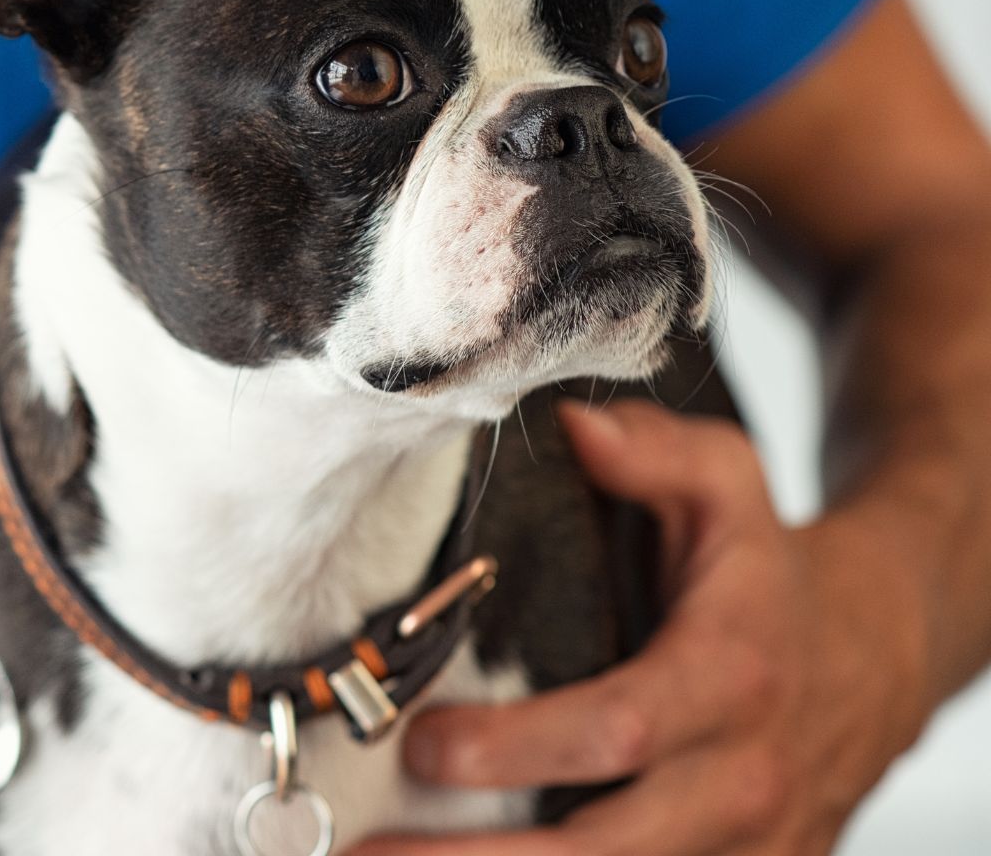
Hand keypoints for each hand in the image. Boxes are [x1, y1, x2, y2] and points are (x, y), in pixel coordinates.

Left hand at [352, 400, 929, 855]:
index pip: (619, 730)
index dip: (517, 746)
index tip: (423, 742)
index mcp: (730, 677)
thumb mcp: (727, 483)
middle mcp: (741, 778)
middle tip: (369, 853)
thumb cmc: (764, 568)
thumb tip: (573, 428)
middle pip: (609, 850)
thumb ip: (652, 451)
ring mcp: (747, 847)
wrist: (872, 655)